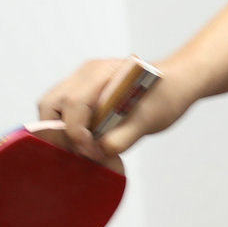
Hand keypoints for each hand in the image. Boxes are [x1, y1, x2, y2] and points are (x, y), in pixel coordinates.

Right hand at [36, 57, 192, 169]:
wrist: (177, 84)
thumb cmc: (166, 96)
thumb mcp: (148, 121)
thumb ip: (121, 138)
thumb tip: (97, 152)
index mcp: (102, 74)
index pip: (73, 106)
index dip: (78, 136)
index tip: (94, 154)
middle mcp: (86, 73)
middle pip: (50, 105)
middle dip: (58, 133)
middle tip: (80, 152)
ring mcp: (81, 79)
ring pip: (51, 107)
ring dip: (61, 131)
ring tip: (83, 147)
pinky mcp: (83, 90)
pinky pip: (61, 109)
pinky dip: (67, 127)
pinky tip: (87, 141)